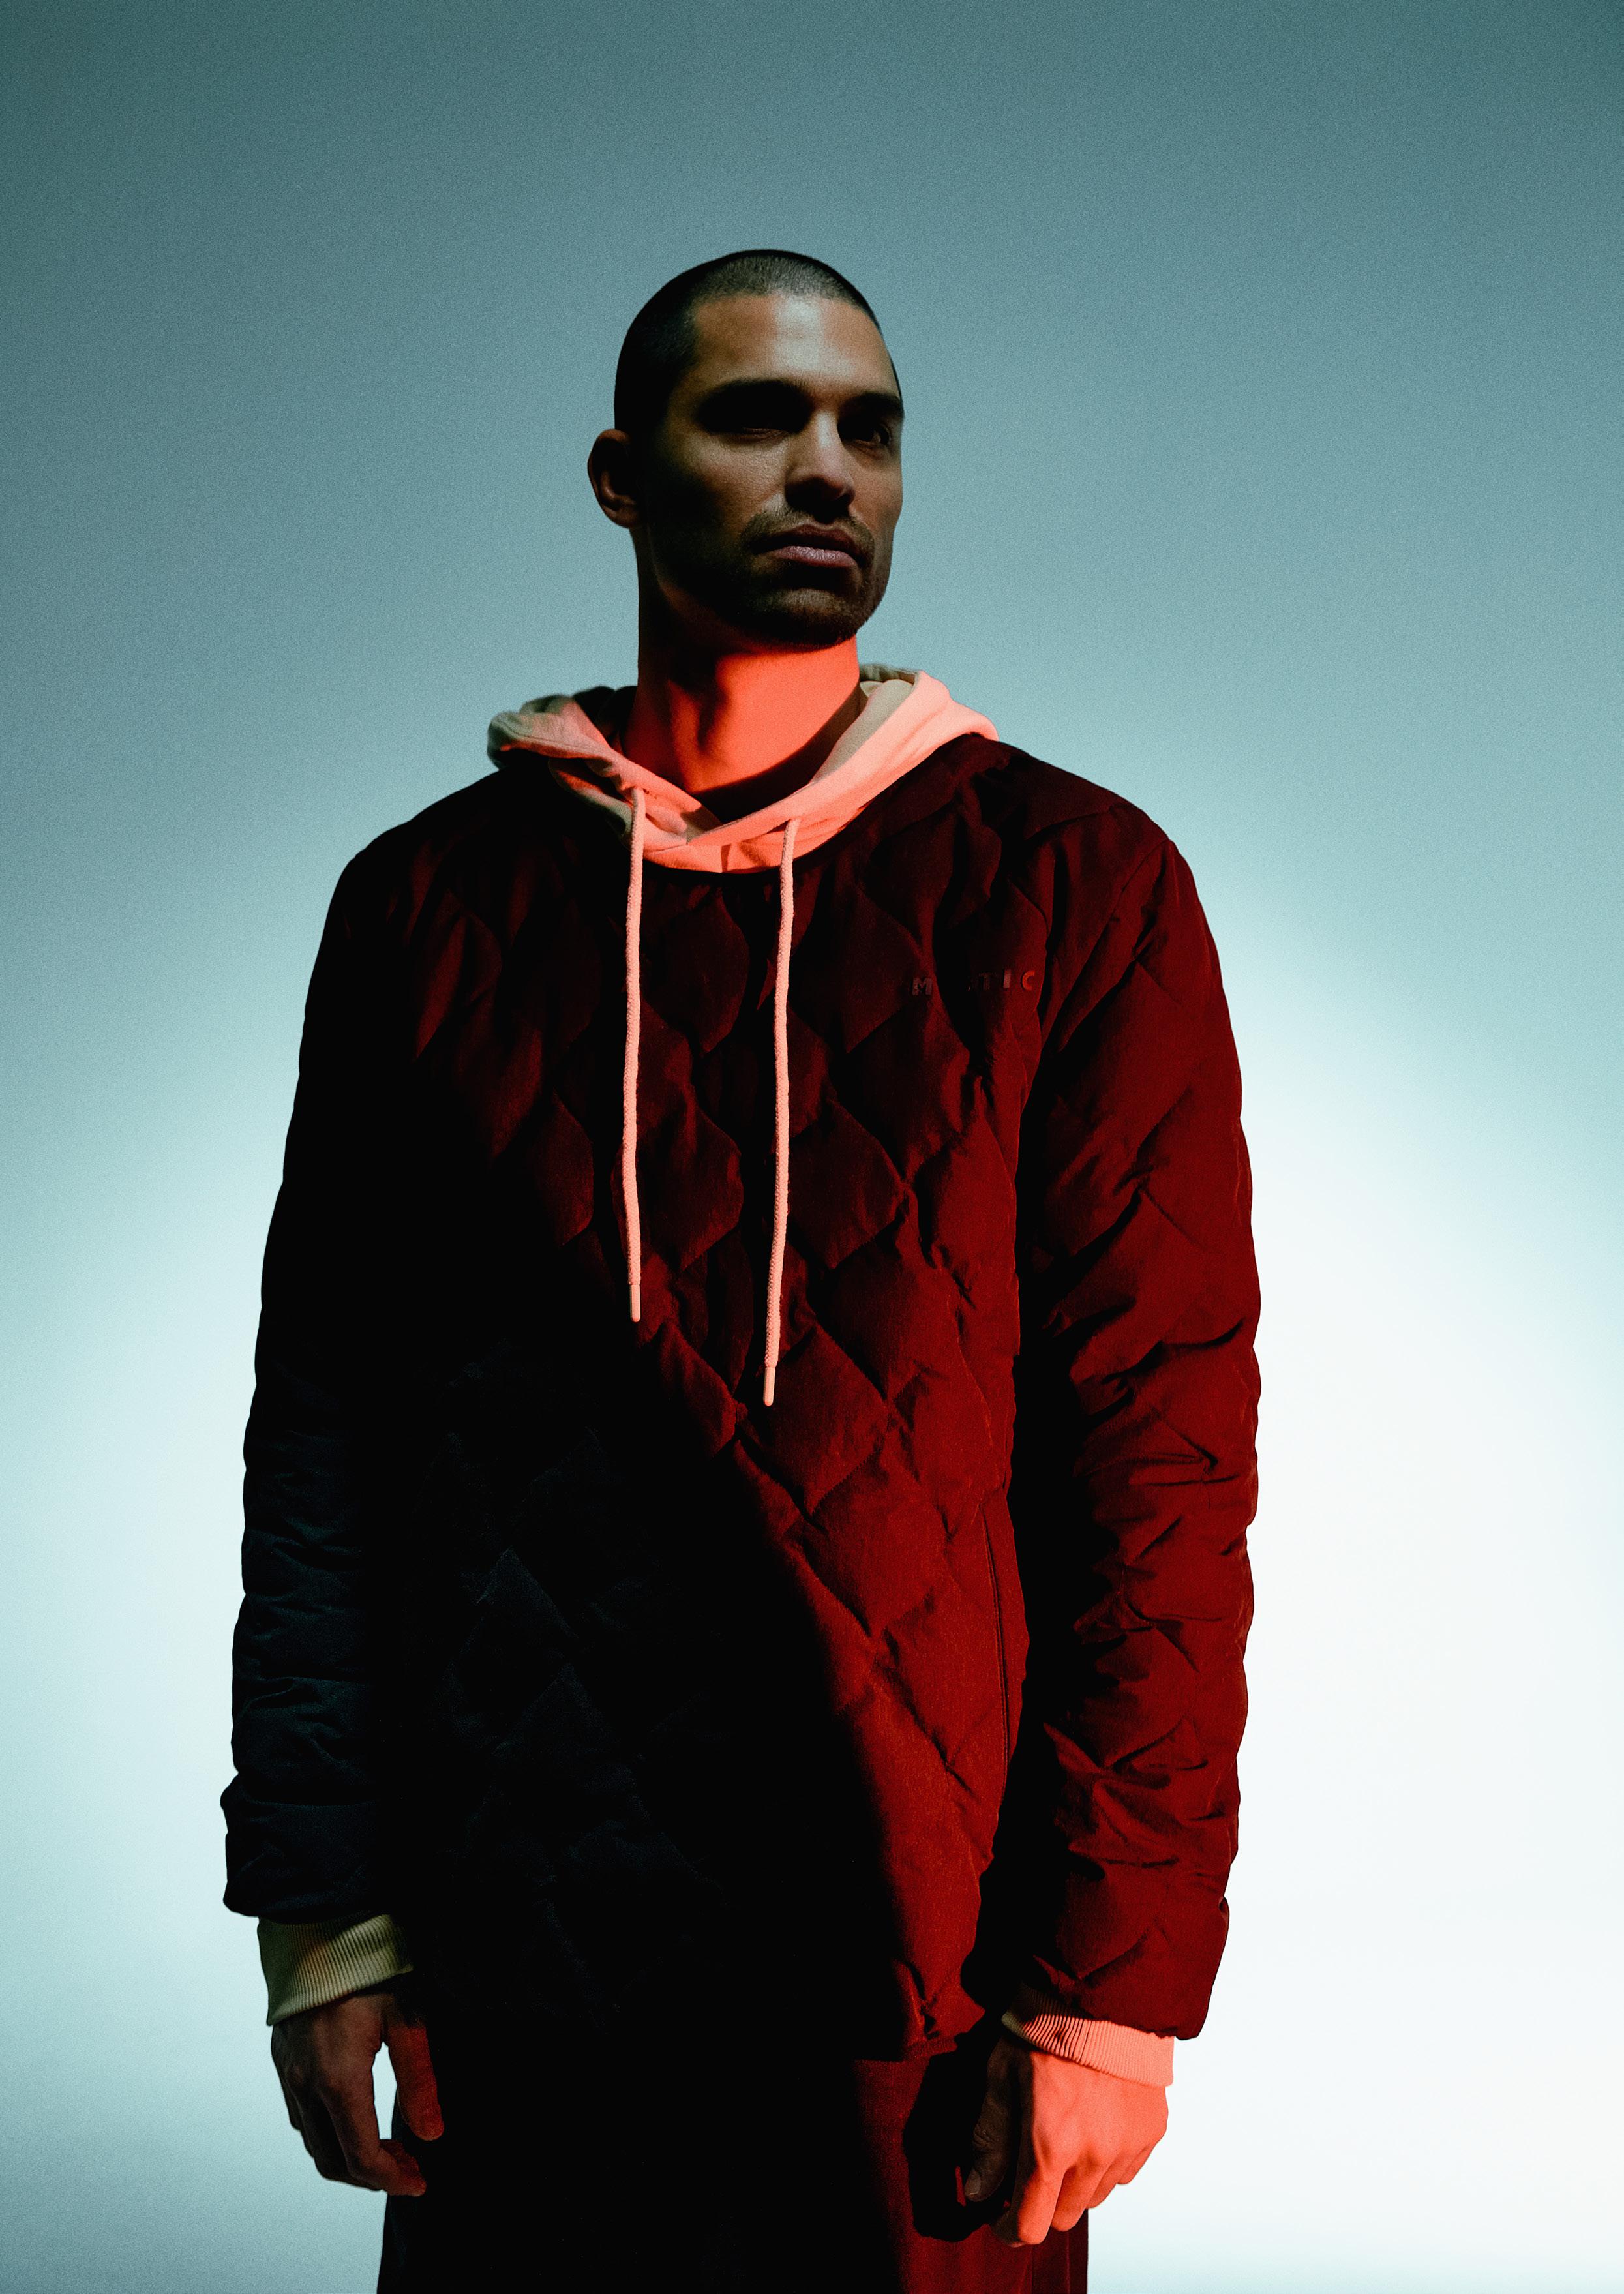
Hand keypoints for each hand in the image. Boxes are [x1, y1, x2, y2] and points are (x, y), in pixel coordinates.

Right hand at [271, 1985, 442, 2197]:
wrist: (318, 1926)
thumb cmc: (368, 1966)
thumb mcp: (408, 2017)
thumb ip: (419, 2079)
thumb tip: (432, 2134)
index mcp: (338, 2079)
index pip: (361, 2156)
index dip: (392, 2179)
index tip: (421, 2181)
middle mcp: (305, 2085)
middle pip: (332, 2161)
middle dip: (372, 2176)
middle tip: (410, 2168)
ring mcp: (288, 2074)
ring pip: (313, 2143)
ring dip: (349, 2158)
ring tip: (390, 2149)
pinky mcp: (282, 2062)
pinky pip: (300, 2117)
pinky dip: (328, 2134)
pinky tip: (357, 2120)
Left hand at [964, 2034, 1167, 2245]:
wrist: (1102, 1992)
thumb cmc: (1043, 2029)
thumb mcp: (1000, 2077)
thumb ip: (990, 2140)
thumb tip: (980, 2191)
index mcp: (1051, 2147)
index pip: (1031, 2225)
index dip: (1010, 2230)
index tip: (999, 2217)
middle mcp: (1095, 2156)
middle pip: (1065, 2218)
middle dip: (1041, 2204)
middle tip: (1027, 2172)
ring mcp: (1128, 2146)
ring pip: (1096, 2197)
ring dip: (1074, 2184)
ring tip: (1061, 2140)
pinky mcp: (1152, 2132)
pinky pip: (1124, 2172)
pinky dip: (1105, 2163)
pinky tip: (1092, 2127)